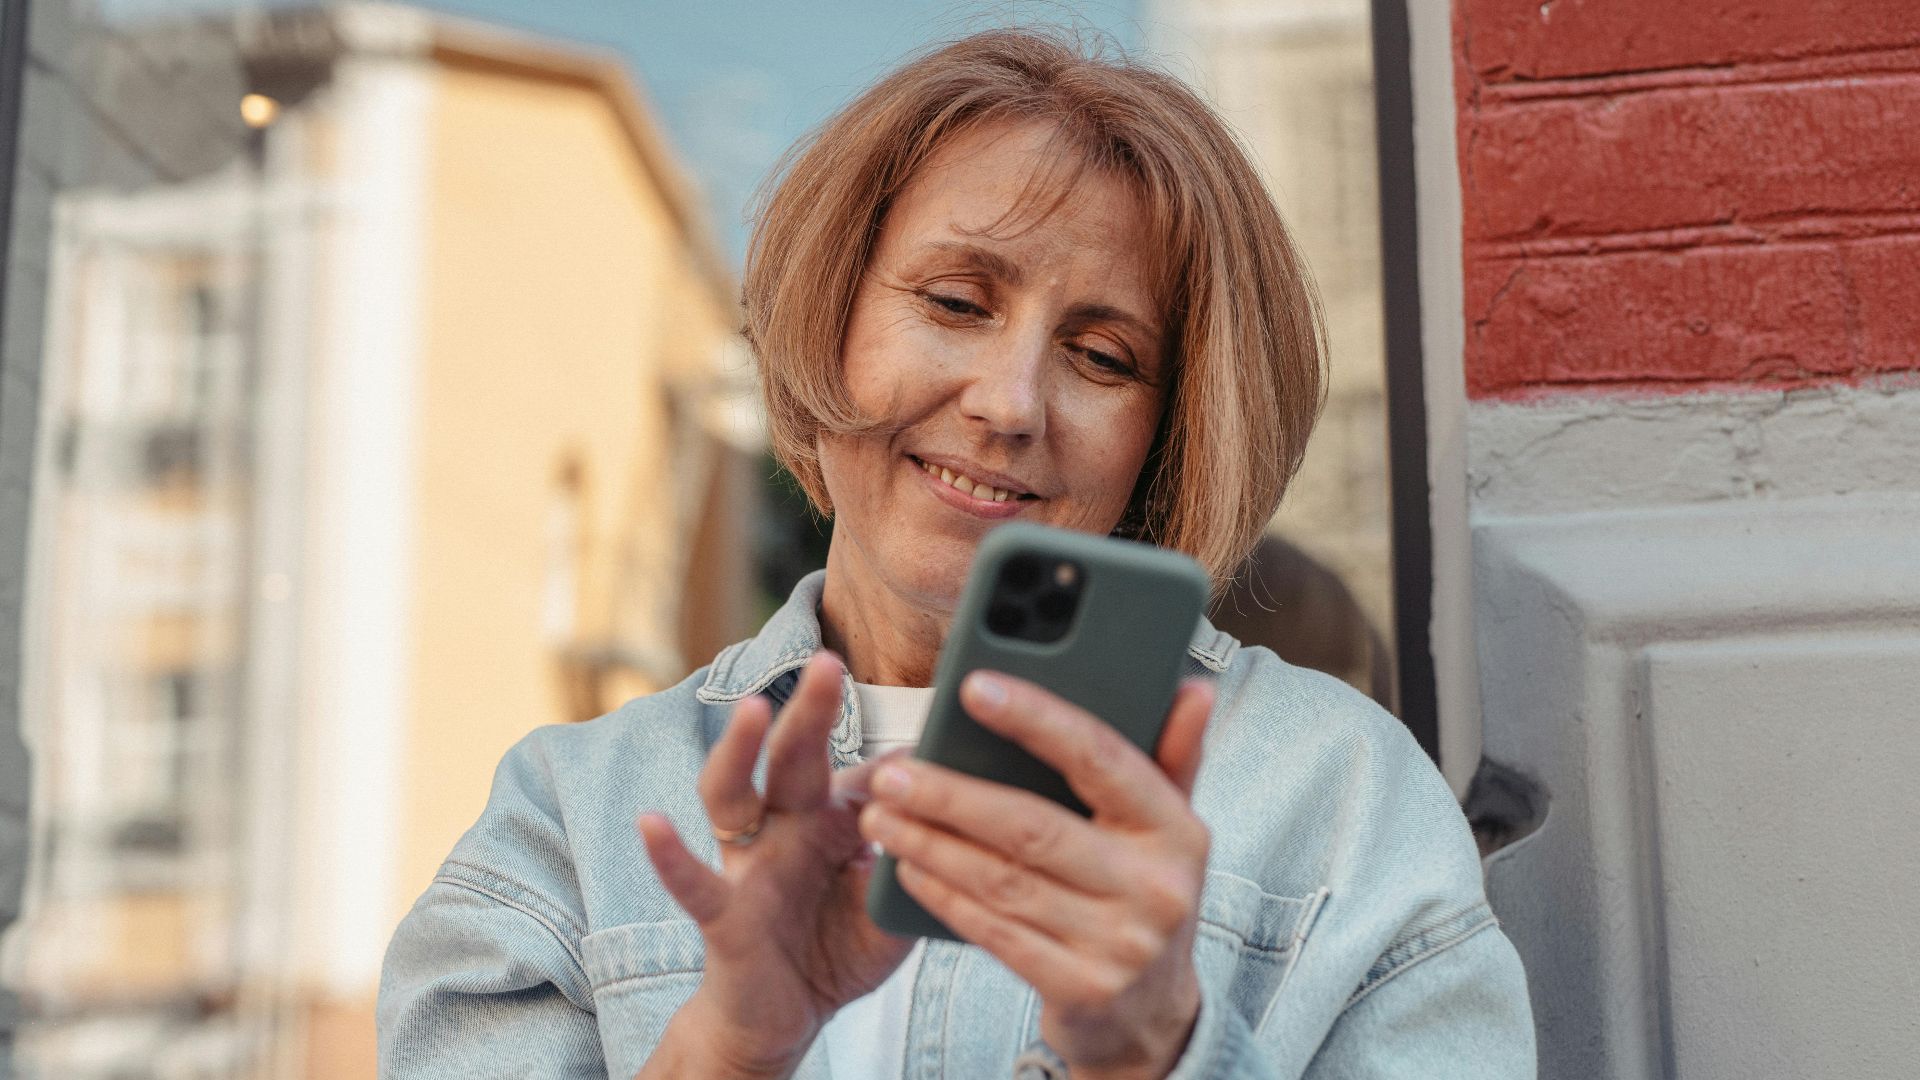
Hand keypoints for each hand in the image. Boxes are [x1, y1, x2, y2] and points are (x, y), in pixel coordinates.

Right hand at [636, 652, 913, 1077]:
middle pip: (794, 758)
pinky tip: (652, 823)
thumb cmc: (838, 951)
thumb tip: (953, 807)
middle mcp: (786, 829)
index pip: (864, 772)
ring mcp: (749, 865)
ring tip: (753, 709)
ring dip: (741, 750)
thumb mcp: (890, 906)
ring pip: (734, 795)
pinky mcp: (723, 914)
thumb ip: (915, 862)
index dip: (897, 753)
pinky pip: (693, 881)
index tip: (933, 712)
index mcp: (833, 822)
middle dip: (810, 709)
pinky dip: (670, 854)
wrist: (783, 1020)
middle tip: (829, 661)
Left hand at [859, 672, 1214, 1079]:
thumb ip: (1173, 755)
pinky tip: (909, 870)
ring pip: (1003, 880)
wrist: (1151, 1013)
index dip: (1035, 719)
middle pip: (1033, 826)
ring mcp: (1120, 943)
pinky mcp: (1081, 988)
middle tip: (893, 771)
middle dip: (952, 795)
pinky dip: (944, 896)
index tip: (974, 687)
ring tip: (883, 816)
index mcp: (1178, 828)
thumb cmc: (1143, 894)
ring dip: (932, 845)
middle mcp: (1156, 886)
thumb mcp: (1169, 828)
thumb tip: (1194, 688)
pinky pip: (995, 931)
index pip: (1100, 758)